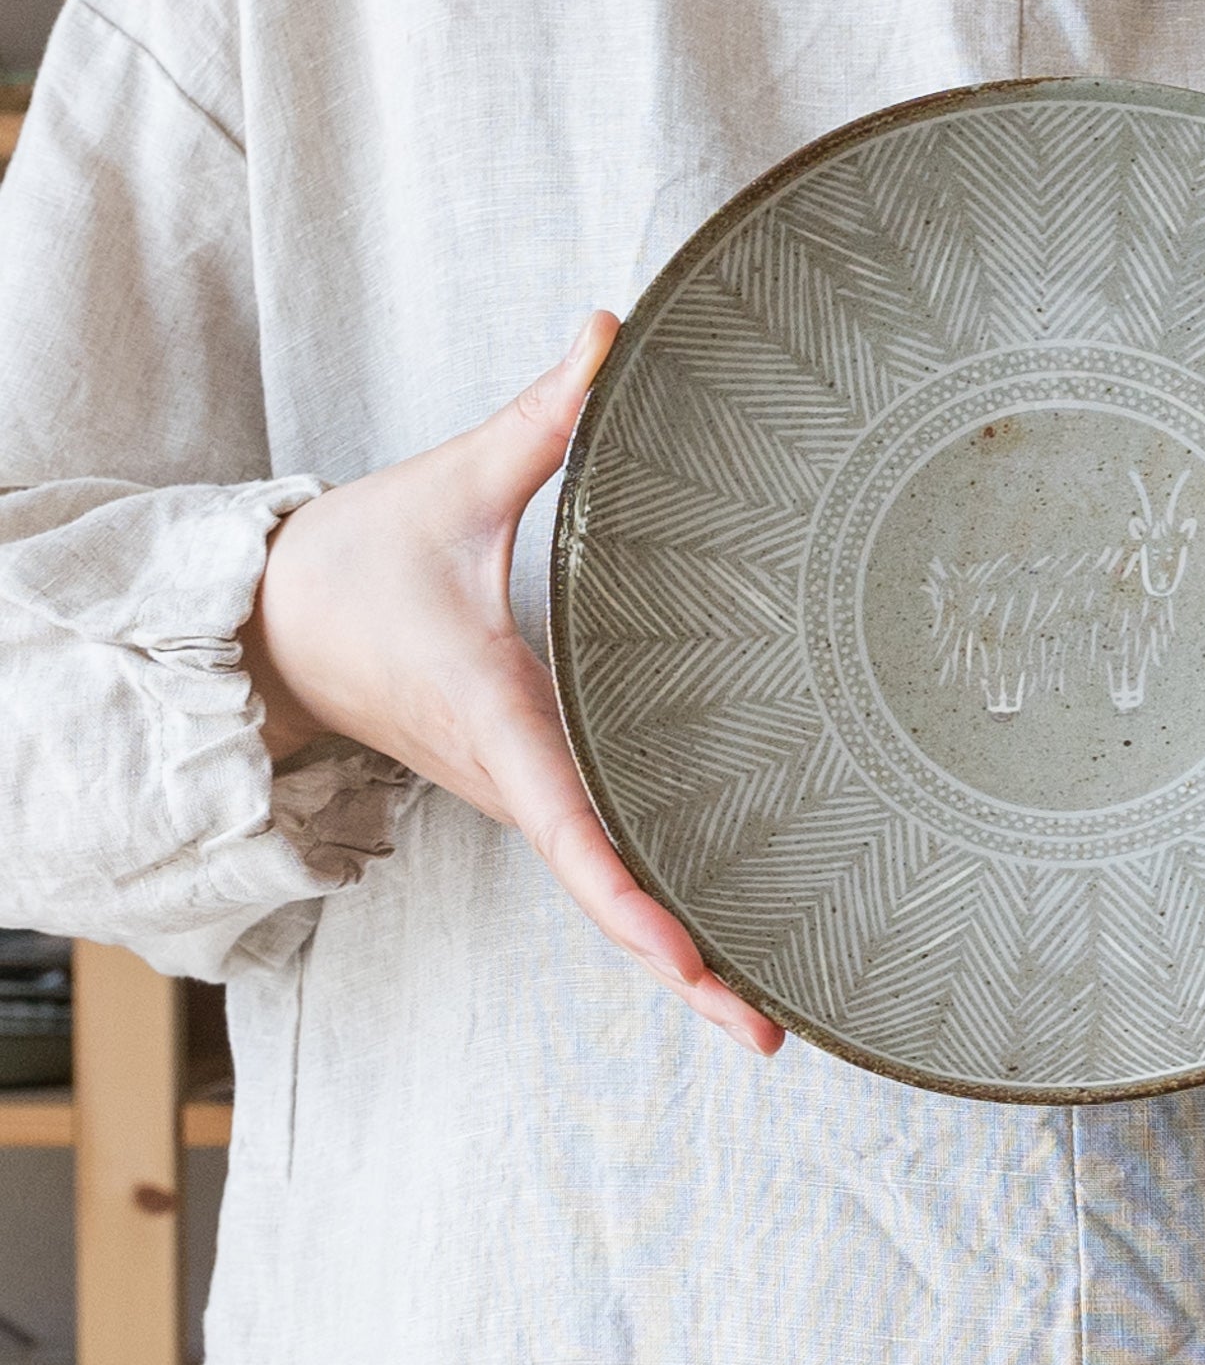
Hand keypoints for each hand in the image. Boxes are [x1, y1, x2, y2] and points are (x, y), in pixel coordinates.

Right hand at [241, 312, 784, 1056]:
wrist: (271, 624)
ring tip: (771, 1019)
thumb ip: (542, 418)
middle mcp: (516, 780)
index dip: (631, 897)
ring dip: (680, 958)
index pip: (573, 825)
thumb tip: (611, 330)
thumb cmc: (354, 563)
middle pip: (607, 897)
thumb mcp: (449, 488)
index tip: (692, 956)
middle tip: (773, 1034)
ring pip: (606, 896)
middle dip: (684, 969)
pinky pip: (601, 868)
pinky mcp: (533, 790)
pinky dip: (657, 916)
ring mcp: (525, 797)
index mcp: (497, 721)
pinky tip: (723, 941)